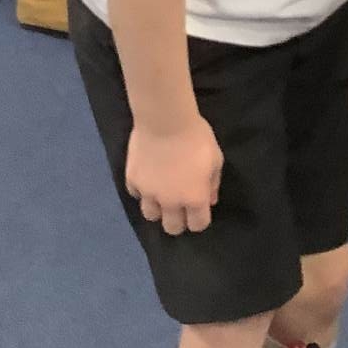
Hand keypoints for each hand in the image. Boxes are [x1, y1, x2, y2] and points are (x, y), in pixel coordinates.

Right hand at [126, 117, 222, 235]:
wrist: (165, 119)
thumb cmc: (196, 137)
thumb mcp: (215, 159)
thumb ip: (213, 183)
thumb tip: (210, 200)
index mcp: (194, 198)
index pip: (197, 225)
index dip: (199, 219)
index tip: (198, 209)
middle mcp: (170, 202)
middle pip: (172, 228)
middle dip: (177, 220)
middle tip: (178, 206)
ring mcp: (148, 193)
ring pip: (150, 215)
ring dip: (157, 208)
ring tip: (160, 194)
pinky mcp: (132, 180)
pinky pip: (136, 194)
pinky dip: (142, 191)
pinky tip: (147, 178)